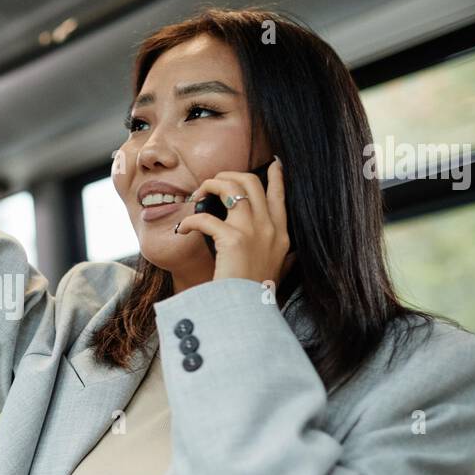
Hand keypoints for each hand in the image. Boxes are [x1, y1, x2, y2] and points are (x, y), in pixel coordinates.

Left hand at [173, 156, 296, 286]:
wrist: (248, 312)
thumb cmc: (257, 294)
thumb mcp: (278, 272)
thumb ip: (284, 259)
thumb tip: (292, 255)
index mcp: (281, 235)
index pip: (280, 196)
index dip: (276, 177)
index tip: (275, 163)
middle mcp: (270, 228)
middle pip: (251, 182)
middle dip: (228, 176)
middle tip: (212, 184)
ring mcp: (253, 231)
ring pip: (231, 188)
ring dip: (210, 186)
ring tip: (196, 196)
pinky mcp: (233, 240)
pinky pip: (205, 217)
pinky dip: (190, 221)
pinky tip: (183, 229)